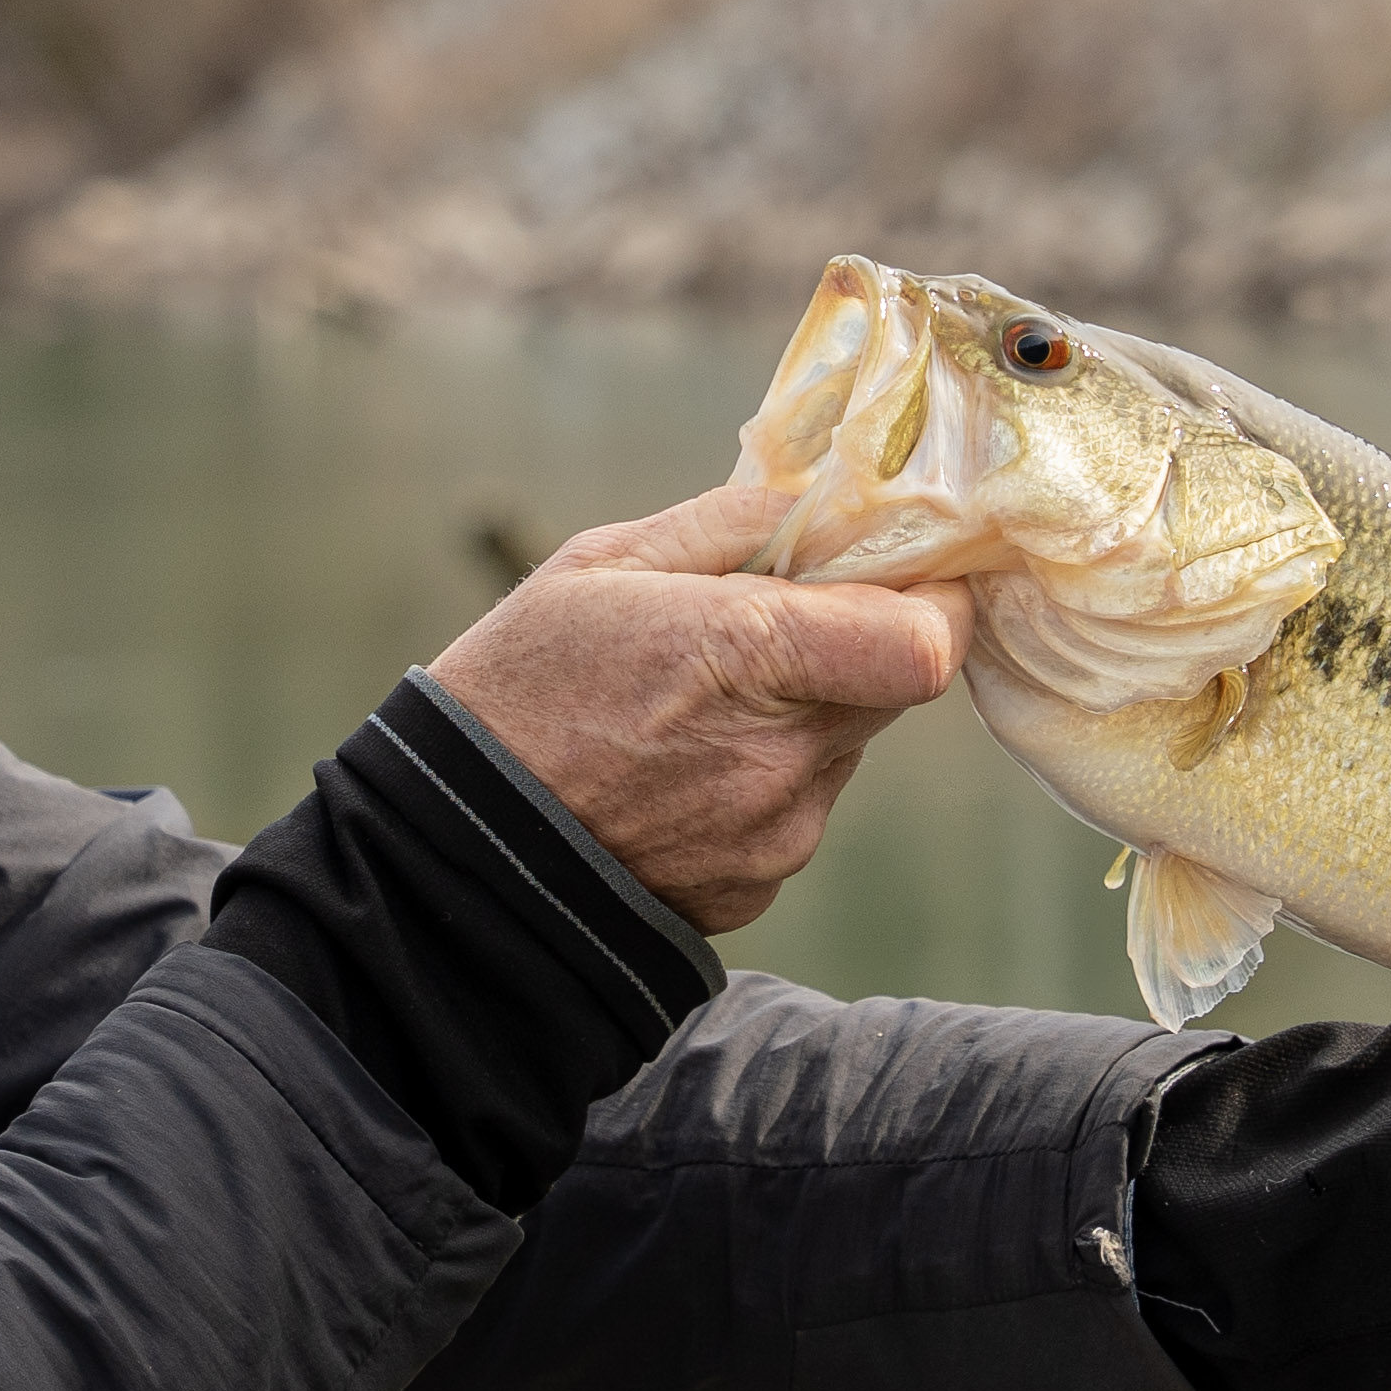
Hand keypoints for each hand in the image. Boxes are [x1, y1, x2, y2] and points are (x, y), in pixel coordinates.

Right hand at [425, 471, 972, 932]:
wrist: (453, 848)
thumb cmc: (518, 688)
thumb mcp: (602, 565)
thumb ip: (728, 524)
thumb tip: (817, 502)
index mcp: (751, 654)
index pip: (926, 644)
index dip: (938, 604)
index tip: (911, 577)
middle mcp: (782, 756)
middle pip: (890, 689)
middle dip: (851, 650)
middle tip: (766, 631)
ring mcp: (774, 832)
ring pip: (840, 751)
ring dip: (800, 719)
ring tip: (691, 711)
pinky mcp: (758, 887)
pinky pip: (794, 812)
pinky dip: (760, 784)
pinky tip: (675, 775)